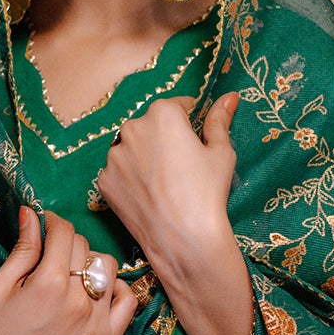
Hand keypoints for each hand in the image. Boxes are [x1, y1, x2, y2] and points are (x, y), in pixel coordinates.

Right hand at [0, 208, 136, 334]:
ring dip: (91, 263)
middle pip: (84, 248)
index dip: (52, 221)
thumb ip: (21, 249)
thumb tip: (31, 213)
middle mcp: (79, 302)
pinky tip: (97, 292)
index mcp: (48, 284)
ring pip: (108, 270)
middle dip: (66, 242)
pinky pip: (127, 303)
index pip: (64, 233)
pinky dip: (116, 290)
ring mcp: (97, 325)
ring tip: (71, 273)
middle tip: (51, 252)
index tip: (45, 223)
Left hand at [96, 91, 252, 334]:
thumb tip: (230, 96)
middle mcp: (132, 128)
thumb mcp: (221, 153)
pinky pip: (118, 173)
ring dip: (144, 157)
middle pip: (150, 126)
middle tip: (182, 166)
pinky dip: (130, 179)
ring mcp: (113, 156)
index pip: (178, 106)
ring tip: (165, 183)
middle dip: (164, 139)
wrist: (183, 239)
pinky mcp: (103, 182)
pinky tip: (149, 195)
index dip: (190, 121)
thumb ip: (220, 120)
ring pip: (131, 148)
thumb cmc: (208, 193)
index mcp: (162, 113)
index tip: (196, 139)